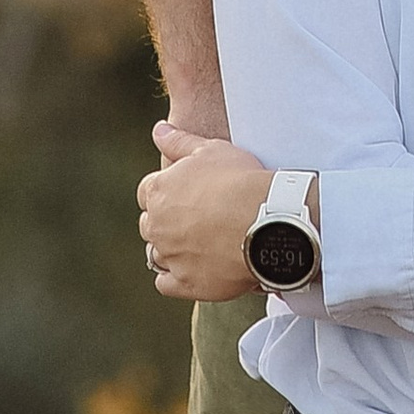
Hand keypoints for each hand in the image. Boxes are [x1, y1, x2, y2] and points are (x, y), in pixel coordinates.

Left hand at [136, 122, 268, 300]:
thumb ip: (179, 141)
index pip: (148, 192)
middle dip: (166, 221)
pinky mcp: (185, 283)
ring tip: (198, 243)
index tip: (186, 194)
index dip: (167, 192)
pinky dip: (174, 277)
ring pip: (156, 253)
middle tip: (196, 218)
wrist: (265, 219)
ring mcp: (170, 256)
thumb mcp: (210, 150)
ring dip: (170, 248)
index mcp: (159, 190)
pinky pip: (165, 283)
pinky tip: (192, 268)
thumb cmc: (240, 180)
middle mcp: (157, 225)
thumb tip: (158, 130)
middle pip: (150, 224)